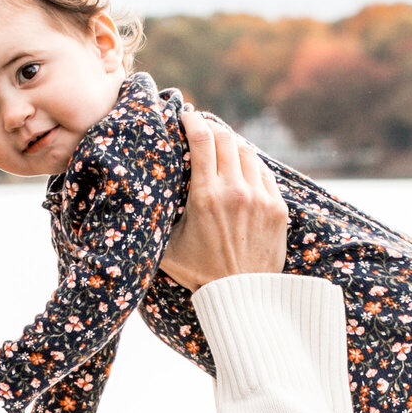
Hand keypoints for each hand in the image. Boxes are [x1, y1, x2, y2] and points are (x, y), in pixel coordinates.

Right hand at [158, 112, 288, 290]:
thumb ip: (156, 221)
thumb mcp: (167, 247)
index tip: (186, 115)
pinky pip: (264, 173)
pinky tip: (242, 168)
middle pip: (225, 138)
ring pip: (247, 152)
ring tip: (222, 147)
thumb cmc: (199, 274)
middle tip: (202, 128)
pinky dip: (251, 164)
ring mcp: (260, 198)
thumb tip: (133, 202)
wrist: (242, 297)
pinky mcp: (278, 208)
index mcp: (206, 197)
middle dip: (212, 128)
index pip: (202, 140)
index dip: (193, 121)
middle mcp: (235, 192)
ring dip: (232, 144)